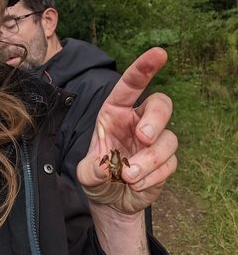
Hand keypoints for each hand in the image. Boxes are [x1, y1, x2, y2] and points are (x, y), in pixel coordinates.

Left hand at [76, 47, 177, 214]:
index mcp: (115, 112)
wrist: (111, 200)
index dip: (144, 68)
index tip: (159, 53)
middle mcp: (137, 122)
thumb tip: (103, 169)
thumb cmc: (97, 176)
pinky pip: (169, 164)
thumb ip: (91, 170)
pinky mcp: (166, 162)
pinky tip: (137, 185)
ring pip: (168, 139)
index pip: (131, 85)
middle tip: (143, 137)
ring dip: (150, 159)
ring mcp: (155, 141)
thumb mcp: (86, 174)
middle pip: (161, 105)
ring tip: (129, 177)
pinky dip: (153, 177)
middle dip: (156, 119)